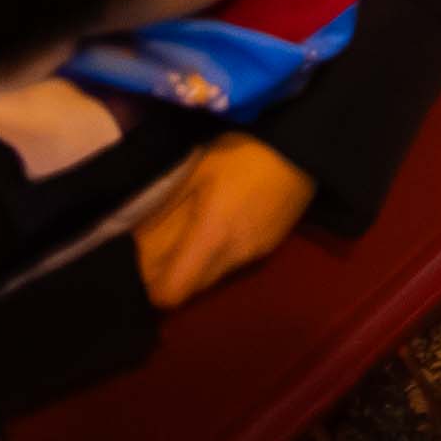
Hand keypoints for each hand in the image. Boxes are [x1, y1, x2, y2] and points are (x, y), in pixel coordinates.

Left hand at [127, 136, 316, 308]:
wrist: (306, 145)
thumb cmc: (244, 152)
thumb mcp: (196, 173)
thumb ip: (164, 212)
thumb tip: (133, 242)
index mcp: (210, 239)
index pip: (171, 294)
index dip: (152, 289)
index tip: (144, 269)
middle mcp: (233, 257)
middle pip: (191, 289)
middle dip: (174, 275)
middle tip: (165, 246)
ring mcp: (255, 254)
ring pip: (213, 277)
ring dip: (198, 264)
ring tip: (195, 229)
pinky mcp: (270, 245)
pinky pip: (234, 263)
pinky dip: (221, 254)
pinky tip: (225, 221)